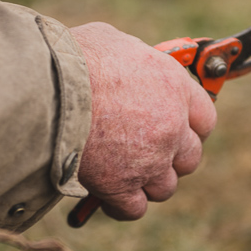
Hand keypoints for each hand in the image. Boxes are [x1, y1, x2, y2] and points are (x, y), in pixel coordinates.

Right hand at [70, 22, 216, 220]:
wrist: (45, 88)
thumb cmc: (71, 58)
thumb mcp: (111, 42)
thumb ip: (130, 60)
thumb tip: (123, 64)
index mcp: (174, 86)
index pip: (205, 119)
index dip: (189, 128)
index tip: (175, 131)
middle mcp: (171, 126)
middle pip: (189, 158)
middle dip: (169, 158)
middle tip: (143, 153)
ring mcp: (150, 160)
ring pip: (165, 187)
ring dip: (146, 183)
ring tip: (121, 173)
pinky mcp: (121, 186)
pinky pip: (134, 209)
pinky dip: (122, 205)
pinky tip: (106, 195)